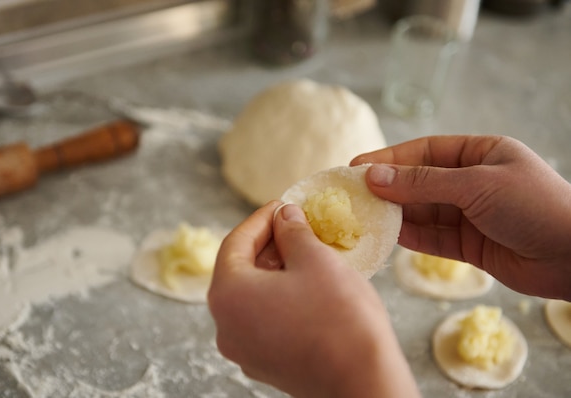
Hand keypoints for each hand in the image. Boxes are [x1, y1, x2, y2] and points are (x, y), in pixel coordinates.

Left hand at [208, 201, 419, 397]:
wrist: (363, 380)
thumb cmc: (339, 316)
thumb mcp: (315, 259)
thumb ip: (293, 231)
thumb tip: (285, 217)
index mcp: (228, 295)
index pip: (234, 243)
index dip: (260, 219)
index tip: (283, 205)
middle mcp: (226, 326)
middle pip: (240, 271)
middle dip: (269, 245)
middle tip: (297, 226)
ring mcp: (243, 350)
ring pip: (253, 298)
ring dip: (275, 272)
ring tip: (305, 253)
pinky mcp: (264, 365)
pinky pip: (264, 320)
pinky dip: (279, 298)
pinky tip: (307, 287)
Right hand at [351, 135, 570, 299]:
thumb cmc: (535, 206)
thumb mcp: (476, 184)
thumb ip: (422, 183)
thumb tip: (374, 176)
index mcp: (479, 153)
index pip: (424, 152)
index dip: (388, 159)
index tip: (355, 166)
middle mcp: (471, 182)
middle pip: (418, 182)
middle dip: (386, 188)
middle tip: (350, 195)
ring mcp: (469, 214)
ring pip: (421, 211)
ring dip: (393, 214)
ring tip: (360, 216)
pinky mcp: (468, 245)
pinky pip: (430, 238)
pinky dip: (408, 236)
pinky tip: (385, 234)